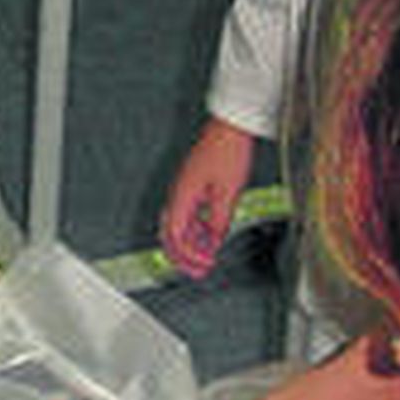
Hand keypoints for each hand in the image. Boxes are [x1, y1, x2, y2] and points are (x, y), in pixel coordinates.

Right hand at [159, 118, 254, 279]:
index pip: (176, 236)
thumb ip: (219, 220)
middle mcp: (178, 194)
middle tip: (196, 272)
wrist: (229, 127)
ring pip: (178, 226)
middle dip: (182, 256)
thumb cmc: (227, 151)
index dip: (189, 254)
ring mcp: (184, 190)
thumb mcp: (228, 192)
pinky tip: (208, 238)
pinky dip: (196, 231)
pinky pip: (188, 215)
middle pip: (170, 234)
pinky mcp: (193, 186)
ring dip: (189, 245)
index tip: (205, 264)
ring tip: (202, 260)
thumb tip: (214, 242)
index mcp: (182, 196)